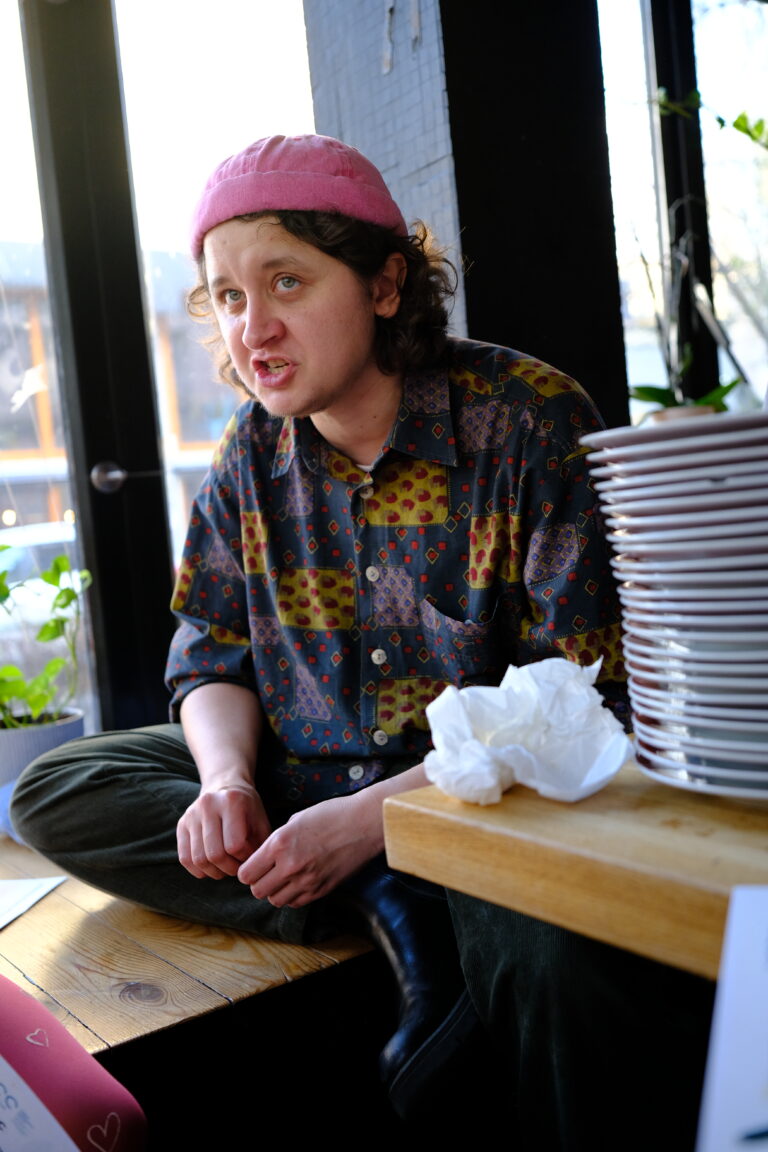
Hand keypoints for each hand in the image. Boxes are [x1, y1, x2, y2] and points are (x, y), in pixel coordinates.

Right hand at [177, 784, 272, 879]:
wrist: (225, 785)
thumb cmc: (247, 808)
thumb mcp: (261, 820)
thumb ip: (260, 844)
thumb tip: (251, 869)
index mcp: (232, 802)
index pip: (235, 845)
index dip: (244, 858)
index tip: (249, 857)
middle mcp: (208, 805)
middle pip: (215, 854)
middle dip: (229, 869)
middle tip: (237, 868)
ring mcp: (191, 815)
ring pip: (199, 859)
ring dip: (214, 872)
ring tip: (225, 868)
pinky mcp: (181, 824)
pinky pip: (185, 858)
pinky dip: (198, 870)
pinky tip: (211, 867)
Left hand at [237, 794, 376, 907]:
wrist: (364, 823)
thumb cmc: (332, 814)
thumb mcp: (295, 820)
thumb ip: (277, 841)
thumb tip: (264, 857)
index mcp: (280, 844)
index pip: (246, 874)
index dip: (247, 870)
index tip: (253, 866)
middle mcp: (290, 866)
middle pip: (258, 891)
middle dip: (259, 883)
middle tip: (267, 872)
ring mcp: (307, 881)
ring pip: (276, 901)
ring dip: (276, 891)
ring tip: (285, 877)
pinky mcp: (322, 890)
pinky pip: (296, 903)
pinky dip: (293, 896)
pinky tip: (299, 881)